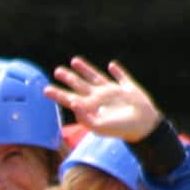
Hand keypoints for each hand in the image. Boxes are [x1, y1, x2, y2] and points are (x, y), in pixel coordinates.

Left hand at [45, 58, 161, 143]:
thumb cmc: (120, 129)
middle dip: (69, 78)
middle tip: (57, 71)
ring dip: (85, 69)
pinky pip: (121, 77)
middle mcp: (99, 98)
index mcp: (91, 107)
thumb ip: (84, 117)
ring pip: (96, 77)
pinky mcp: (128, 88)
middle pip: (80, 85)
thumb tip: (72, 102)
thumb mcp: (99, 127)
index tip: (45, 89)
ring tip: (74, 61)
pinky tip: (112, 65)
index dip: (57, 94)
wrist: (144, 127)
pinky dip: (117, 71)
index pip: (70, 98)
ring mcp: (113, 92)